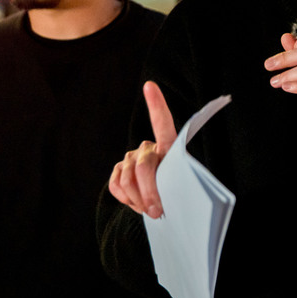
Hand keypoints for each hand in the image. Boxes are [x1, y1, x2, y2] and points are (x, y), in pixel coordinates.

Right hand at [109, 81, 176, 218]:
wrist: (162, 204)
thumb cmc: (177, 192)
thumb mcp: (180, 187)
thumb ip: (171, 186)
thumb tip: (157, 202)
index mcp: (168, 146)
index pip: (162, 123)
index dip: (156, 104)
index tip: (150, 86)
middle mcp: (148, 148)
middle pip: (144, 167)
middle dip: (150, 192)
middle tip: (157, 211)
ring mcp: (131, 158)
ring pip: (127, 179)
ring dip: (138, 200)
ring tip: (150, 210)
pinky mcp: (119, 171)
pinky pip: (116, 185)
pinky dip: (126, 199)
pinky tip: (136, 203)